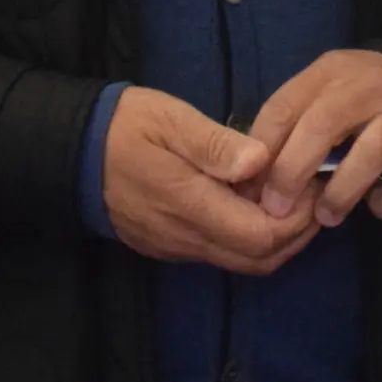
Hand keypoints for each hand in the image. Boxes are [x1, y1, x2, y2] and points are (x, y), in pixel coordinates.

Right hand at [99, 86, 319, 274]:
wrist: (69, 152)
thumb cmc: (124, 127)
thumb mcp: (170, 119)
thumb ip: (215, 144)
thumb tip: (262, 161)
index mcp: (189, 204)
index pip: (261, 236)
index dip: (297, 219)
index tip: (311, 184)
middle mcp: (185, 238)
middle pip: (259, 259)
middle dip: (296, 234)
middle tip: (312, 194)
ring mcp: (175, 247)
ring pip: (241, 262)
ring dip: (273, 238)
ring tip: (287, 197)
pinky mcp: (167, 246)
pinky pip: (218, 254)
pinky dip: (246, 237)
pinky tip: (251, 203)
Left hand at [247, 50, 381, 228]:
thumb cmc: (358, 98)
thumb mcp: (321, 93)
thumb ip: (289, 125)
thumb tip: (250, 180)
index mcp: (332, 71)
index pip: (285, 106)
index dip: (262, 151)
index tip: (249, 188)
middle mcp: (371, 86)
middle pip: (323, 125)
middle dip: (293, 172)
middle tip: (277, 209)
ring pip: (370, 155)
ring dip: (340, 194)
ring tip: (326, 217)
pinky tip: (377, 205)